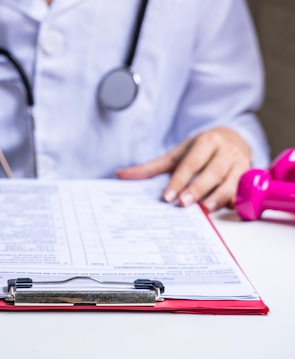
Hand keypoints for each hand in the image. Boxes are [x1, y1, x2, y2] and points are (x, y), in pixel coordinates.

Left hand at [116, 127, 251, 211]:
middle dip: (198, 189)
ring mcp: (240, 163)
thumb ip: (151, 167)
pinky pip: (244, 189)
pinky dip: (236, 200)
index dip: (180, 180)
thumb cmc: (200, 149)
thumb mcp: (176, 154)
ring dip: (218, 197)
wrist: (232, 137)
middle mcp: (226, 151)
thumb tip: (120, 175)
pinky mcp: (250, 175)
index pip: (191, 163)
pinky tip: (227, 209)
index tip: (168, 196)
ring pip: (231, 182)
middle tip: (184, 203)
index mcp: (207, 142)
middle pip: (212, 172)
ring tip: (204, 209)